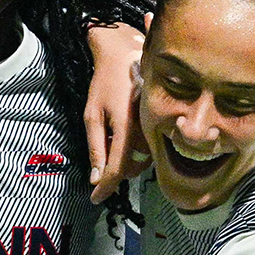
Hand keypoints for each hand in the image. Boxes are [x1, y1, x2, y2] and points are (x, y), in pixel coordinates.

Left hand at [85, 21, 150, 202]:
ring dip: (127, 163)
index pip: (117, 170)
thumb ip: (95, 148)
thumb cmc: (105, 83)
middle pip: (131, 169)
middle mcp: (147, 130)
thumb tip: (95, 178)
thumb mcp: (92, 116)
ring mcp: (157, 126)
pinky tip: (125, 137)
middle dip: (114, 173)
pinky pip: (150, 148)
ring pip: (142, 161)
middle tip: (100, 167)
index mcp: (127, 128)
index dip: (105, 188)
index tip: (95, 198)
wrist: (127, 56)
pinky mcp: (162, 122)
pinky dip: (136, 152)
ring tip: (113, 145)